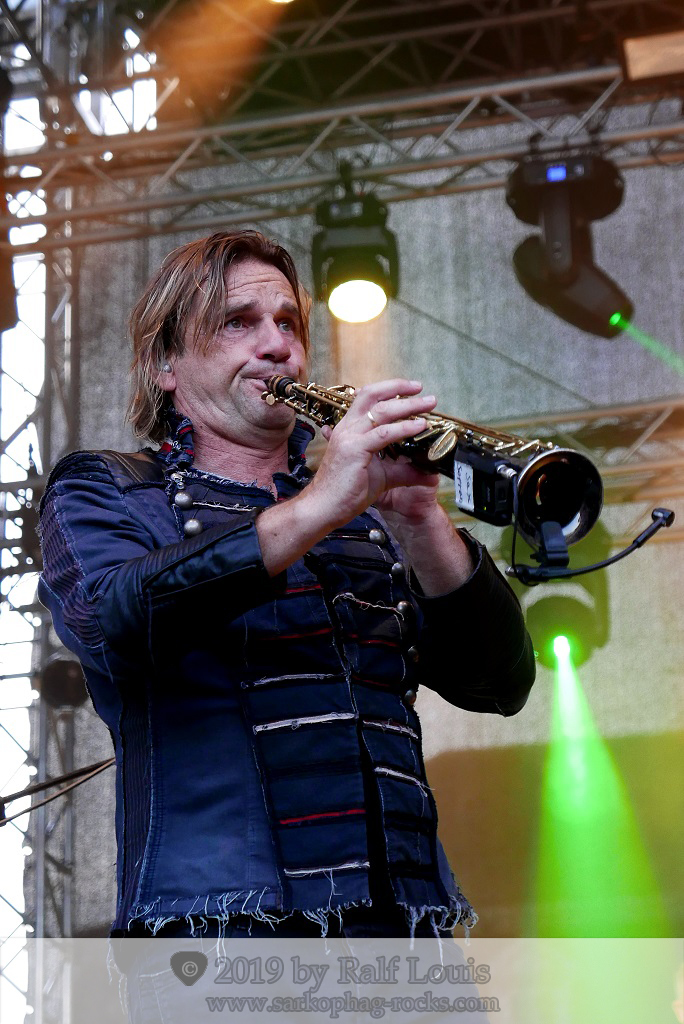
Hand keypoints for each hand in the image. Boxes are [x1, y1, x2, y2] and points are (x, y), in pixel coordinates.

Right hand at [303, 378, 437, 531]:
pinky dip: (404, 428)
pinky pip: (384, 434)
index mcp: (349, 429)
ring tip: (428, 403)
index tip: (410, 389)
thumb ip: (403, 470)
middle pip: (372, 395)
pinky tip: (420, 426)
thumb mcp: (382, 476)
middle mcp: (347, 428)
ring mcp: (349, 437)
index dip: (389, 390)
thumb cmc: (347, 492)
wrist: (324, 508)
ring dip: (408, 405)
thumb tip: (427, 471)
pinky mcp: (354, 450)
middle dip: (398, 387)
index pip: (367, 398)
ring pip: (381, 411)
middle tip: (421, 388)